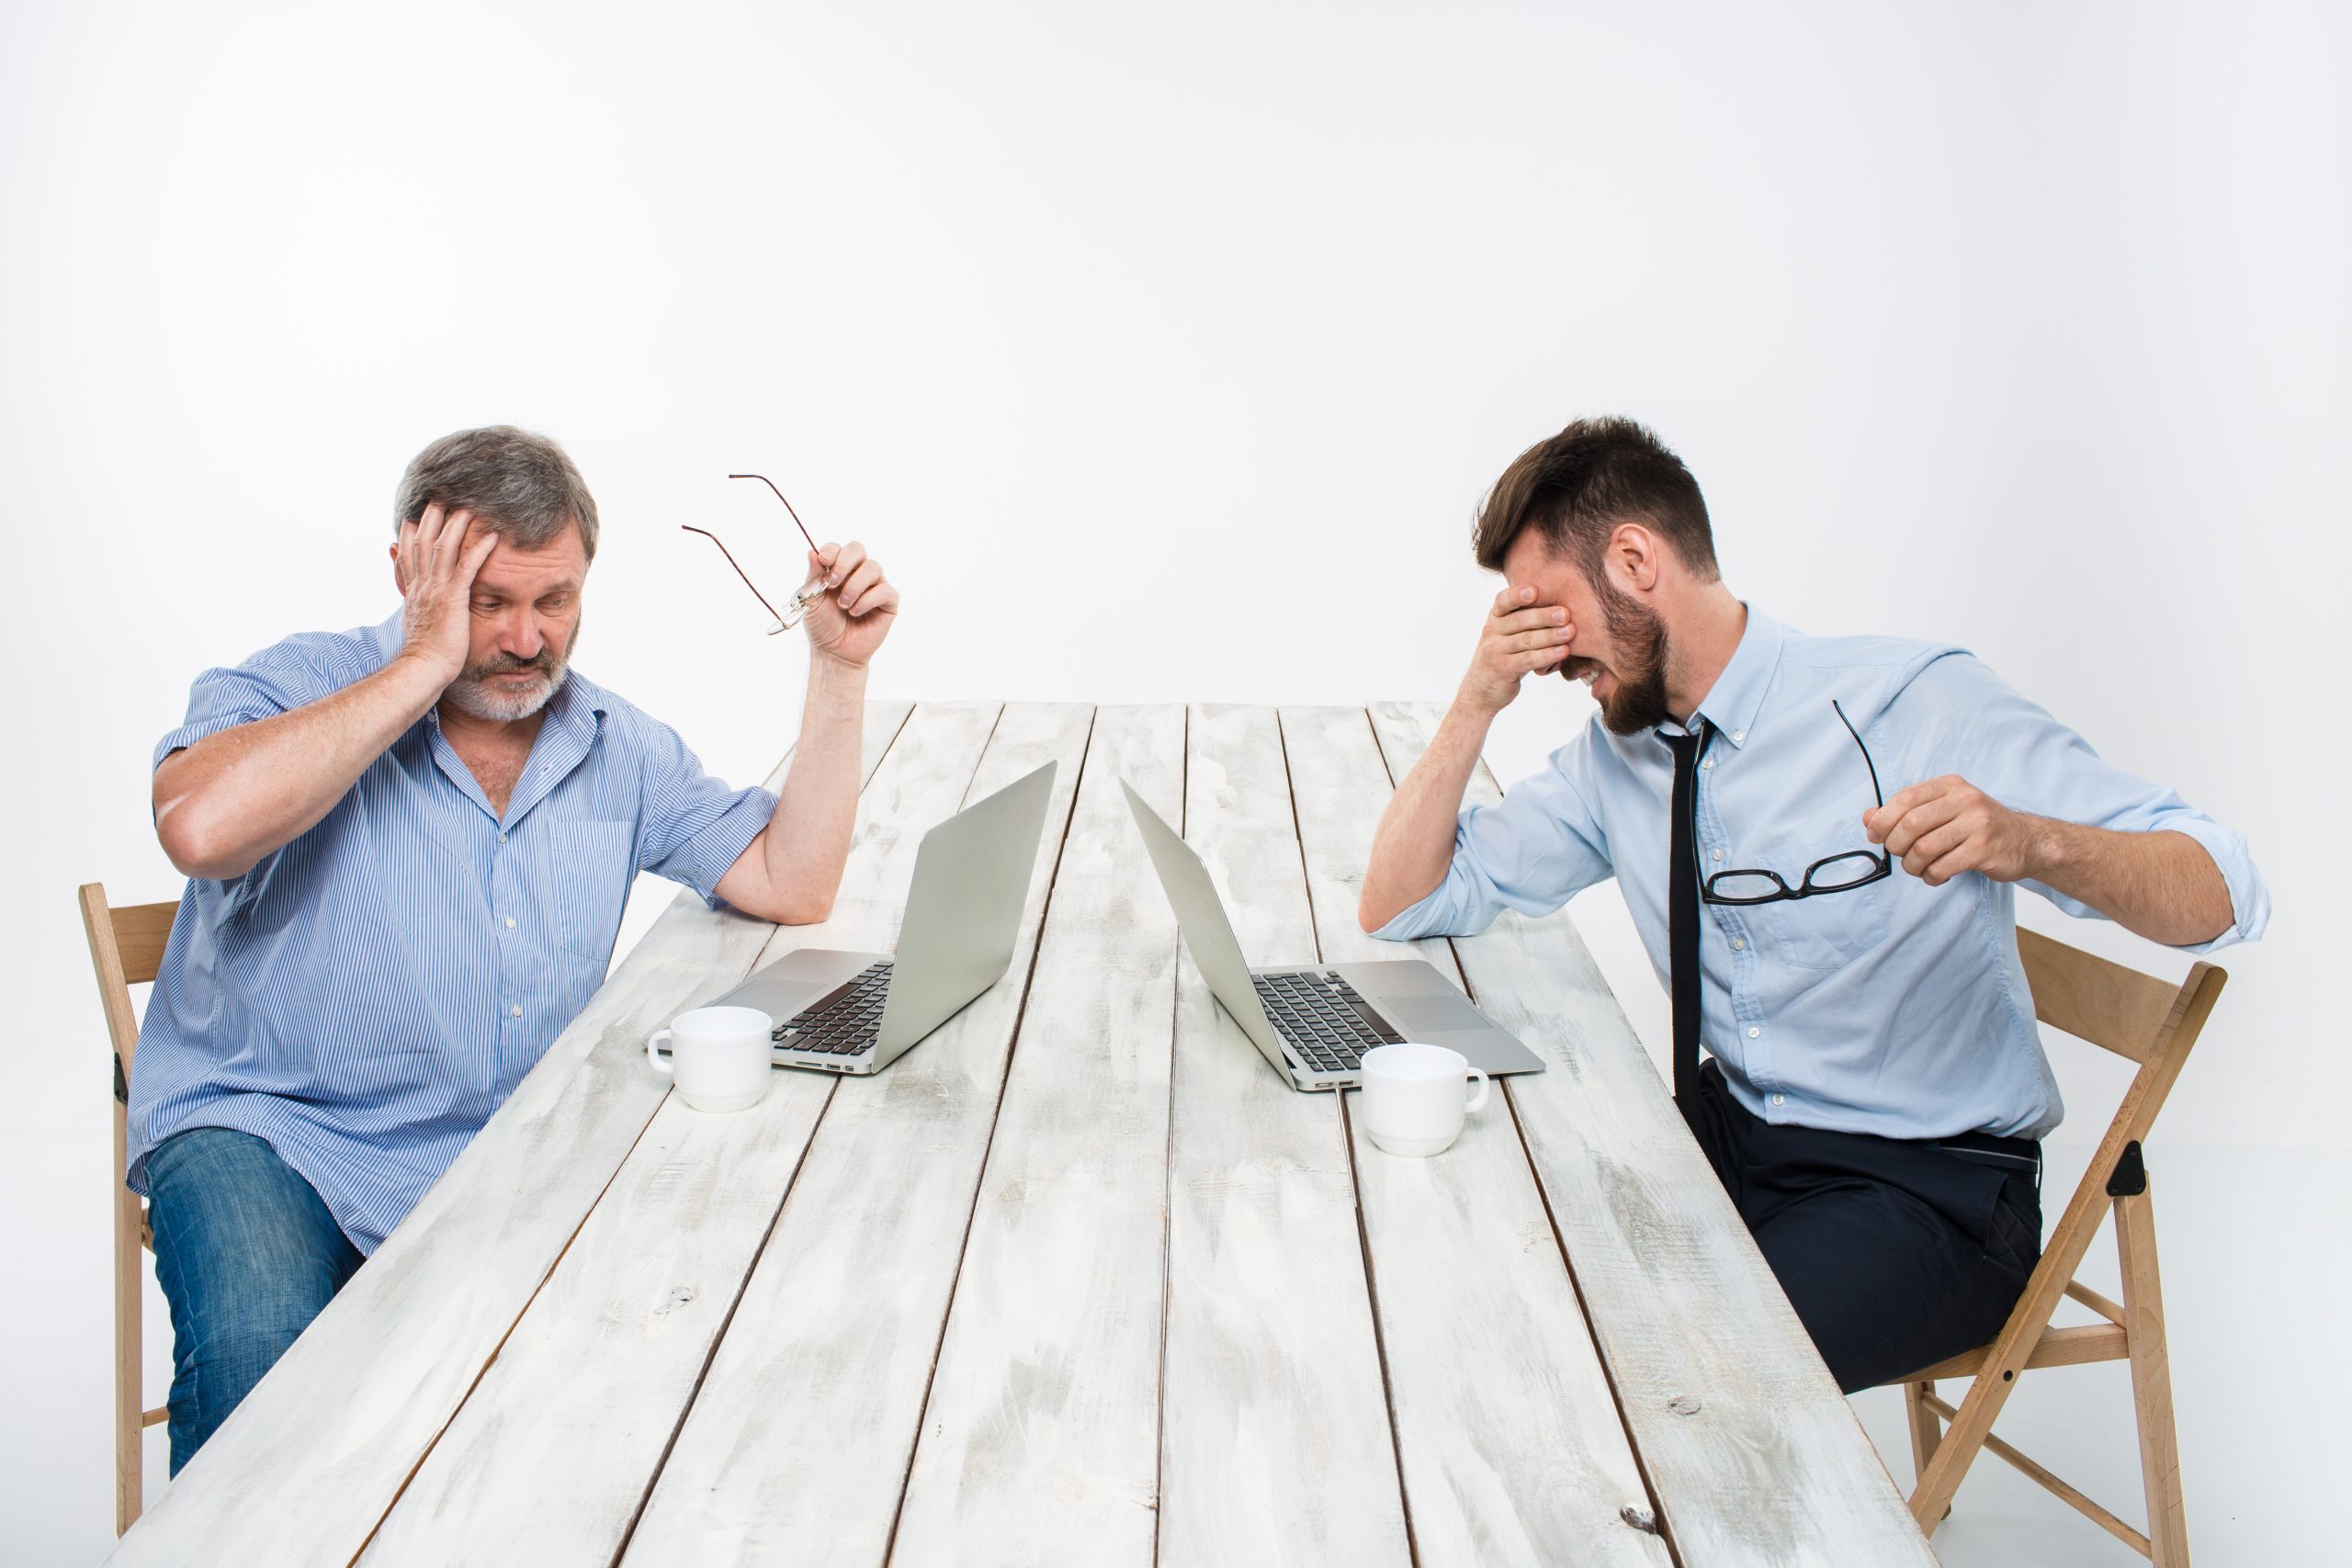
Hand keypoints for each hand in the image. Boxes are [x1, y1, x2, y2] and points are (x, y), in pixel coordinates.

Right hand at [394, 504, 497, 682]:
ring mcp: (436, 591)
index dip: (412, 531)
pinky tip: (492, 536)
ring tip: (469, 505)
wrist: (422, 670)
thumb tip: (409, 592)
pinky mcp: (453, 600)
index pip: (409, 553)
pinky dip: (479, 550)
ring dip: (457, 525)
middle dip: (431, 517)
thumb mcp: (416, 622)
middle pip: (423, 542)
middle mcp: (422, 586)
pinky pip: (466, 569)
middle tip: (440, 495)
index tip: (416, 514)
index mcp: (414, 591)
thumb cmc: (424, 653)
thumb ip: (413, 602)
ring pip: (443, 548)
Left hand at [799, 540, 898, 667]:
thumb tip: (812, 552)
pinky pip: (884, 590)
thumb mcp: (813, 600)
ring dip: (854, 586)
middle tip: (833, 583)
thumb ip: (814, 576)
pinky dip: (867, 600)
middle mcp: (858, 574)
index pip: (839, 548)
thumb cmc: (823, 626)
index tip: (823, 561)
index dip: (832, 551)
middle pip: (858, 549)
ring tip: (843, 605)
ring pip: (873, 567)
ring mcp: (875, 586)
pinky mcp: (888, 602)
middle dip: (844, 563)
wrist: (834, 652)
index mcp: (838, 570)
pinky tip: (855, 612)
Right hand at [1459, 583, 1575, 713]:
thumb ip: (1526, 618)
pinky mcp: (1502, 669)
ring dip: (1550, 636)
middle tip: (1565, 614)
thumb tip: (1562, 601)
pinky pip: (1527, 660)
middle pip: (1519, 620)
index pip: (1503, 601)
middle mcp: (1492, 630)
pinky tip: (1563, 652)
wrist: (1481, 688)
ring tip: (1570, 632)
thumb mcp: (1508, 632)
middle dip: (1544, 616)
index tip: (1534, 590)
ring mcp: (1495, 650)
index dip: (1517, 595)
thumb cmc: (1505, 654)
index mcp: (1495, 616)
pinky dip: (1547, 655)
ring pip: (1525, 640)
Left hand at [1864, 775, 2048, 885]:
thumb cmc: (1978, 827)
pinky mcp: (1984, 849)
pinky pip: (1942, 867)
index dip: (1883, 820)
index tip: (1876, 836)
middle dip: (1896, 846)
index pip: (1905, 798)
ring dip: (1913, 865)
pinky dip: (1931, 876)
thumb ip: (1906, 812)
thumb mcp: (1944, 811)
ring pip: (1924, 849)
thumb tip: (1869, 818)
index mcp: (1950, 786)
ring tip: (1920, 868)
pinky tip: (1937, 875)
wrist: (2027, 842)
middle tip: (1901, 854)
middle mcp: (1965, 800)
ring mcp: (1977, 824)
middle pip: (1911, 824)